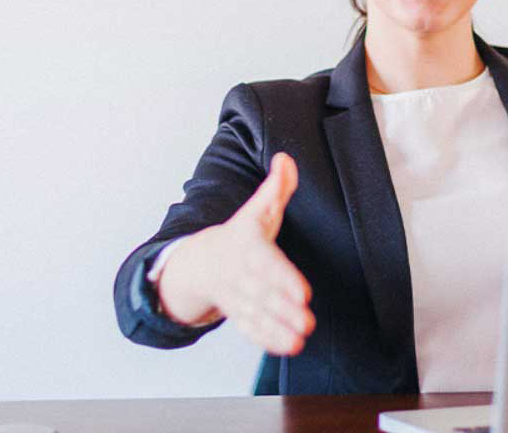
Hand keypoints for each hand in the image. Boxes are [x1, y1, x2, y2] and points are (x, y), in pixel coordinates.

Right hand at [157, 152, 315, 355]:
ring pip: (257, 314)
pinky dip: (267, 339)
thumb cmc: (241, 234)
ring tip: (301, 339)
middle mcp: (240, 273)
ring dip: (277, 329)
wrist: (200, 261)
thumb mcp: (258, 208)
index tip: (303, 292)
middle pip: (262, 293)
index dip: (283, 278)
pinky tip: (288, 347)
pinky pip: (250, 328)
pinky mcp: (239, 313)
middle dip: (283, 310)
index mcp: (246, 245)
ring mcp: (237, 296)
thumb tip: (286, 159)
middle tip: (307, 322)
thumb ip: (276, 187)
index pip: (266, 263)